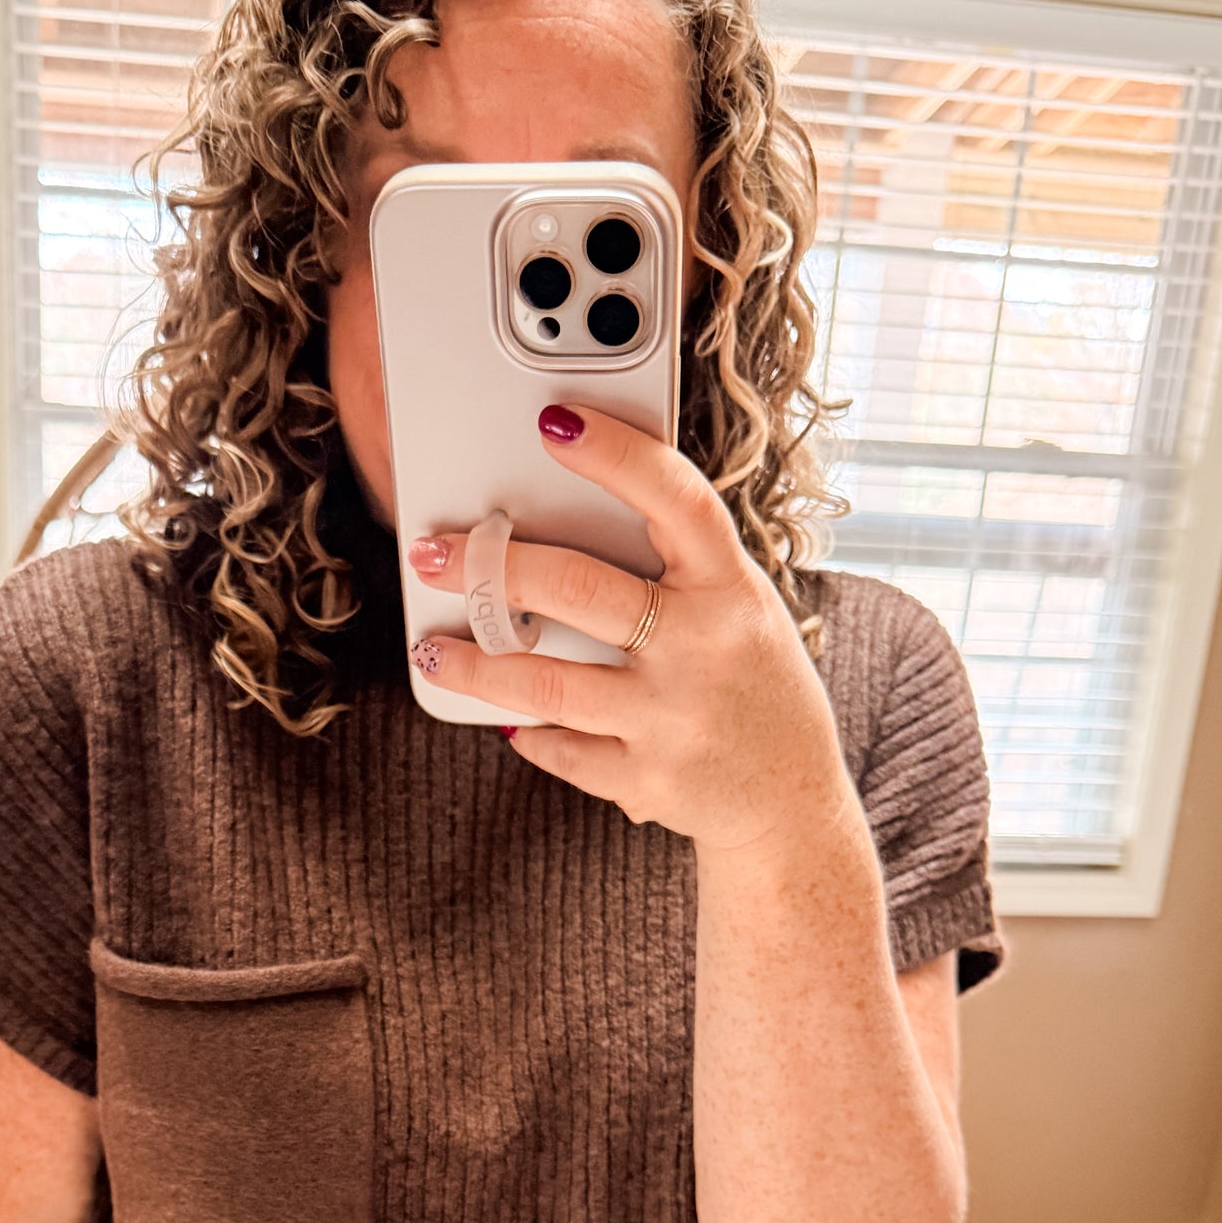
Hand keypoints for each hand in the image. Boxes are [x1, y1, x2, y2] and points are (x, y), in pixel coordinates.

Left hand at [406, 403, 856, 856]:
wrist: (789, 800)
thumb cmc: (755, 686)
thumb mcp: (743, 610)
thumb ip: (679, 569)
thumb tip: (570, 516)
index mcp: (731, 589)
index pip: (676, 500)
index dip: (617, 455)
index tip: (555, 422)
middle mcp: (703, 648)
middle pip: (579, 590)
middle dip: (492, 568)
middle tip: (433, 555)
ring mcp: (671, 719)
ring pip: (547, 683)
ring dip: (475, 665)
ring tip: (432, 650)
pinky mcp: (645, 780)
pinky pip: (560, 749)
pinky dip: (527, 732)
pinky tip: (506, 717)